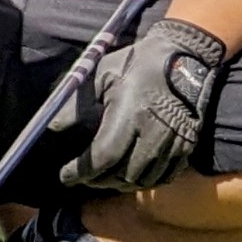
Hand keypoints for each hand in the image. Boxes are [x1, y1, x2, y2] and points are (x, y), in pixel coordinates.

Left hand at [57, 15, 227, 190]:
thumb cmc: (137, 63)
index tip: (65, 176)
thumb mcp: (100, 74)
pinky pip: (166, 176)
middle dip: (98, 181)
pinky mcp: (189, 145)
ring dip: (120, 184)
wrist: (184, 57)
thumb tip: (53, 128)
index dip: (82, 171)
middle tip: (82, 177)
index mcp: (131, 112)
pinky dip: (145, 181)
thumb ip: (76, 104)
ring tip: (103, 178)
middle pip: (124, 174)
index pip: (104, 156)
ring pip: (145, 179)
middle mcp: (156, 132)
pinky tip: (130, 176)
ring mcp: (176, 141)